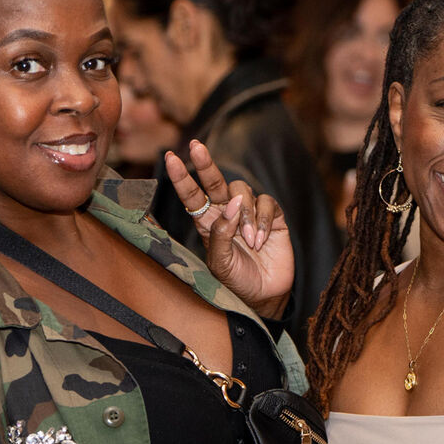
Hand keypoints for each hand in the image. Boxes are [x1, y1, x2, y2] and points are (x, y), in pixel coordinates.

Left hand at [163, 140, 291, 319]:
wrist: (266, 295)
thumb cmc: (237, 282)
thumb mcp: (221, 263)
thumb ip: (221, 234)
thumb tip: (231, 204)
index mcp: (208, 224)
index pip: (192, 196)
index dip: (181, 178)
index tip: (170, 159)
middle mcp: (227, 214)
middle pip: (215, 182)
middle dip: (205, 164)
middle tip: (196, 147)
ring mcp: (250, 213)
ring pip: (243, 192)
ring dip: (245, 214)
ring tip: (250, 241)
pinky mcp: (273, 217)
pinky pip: (267, 203)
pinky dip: (264, 220)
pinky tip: (263, 239)